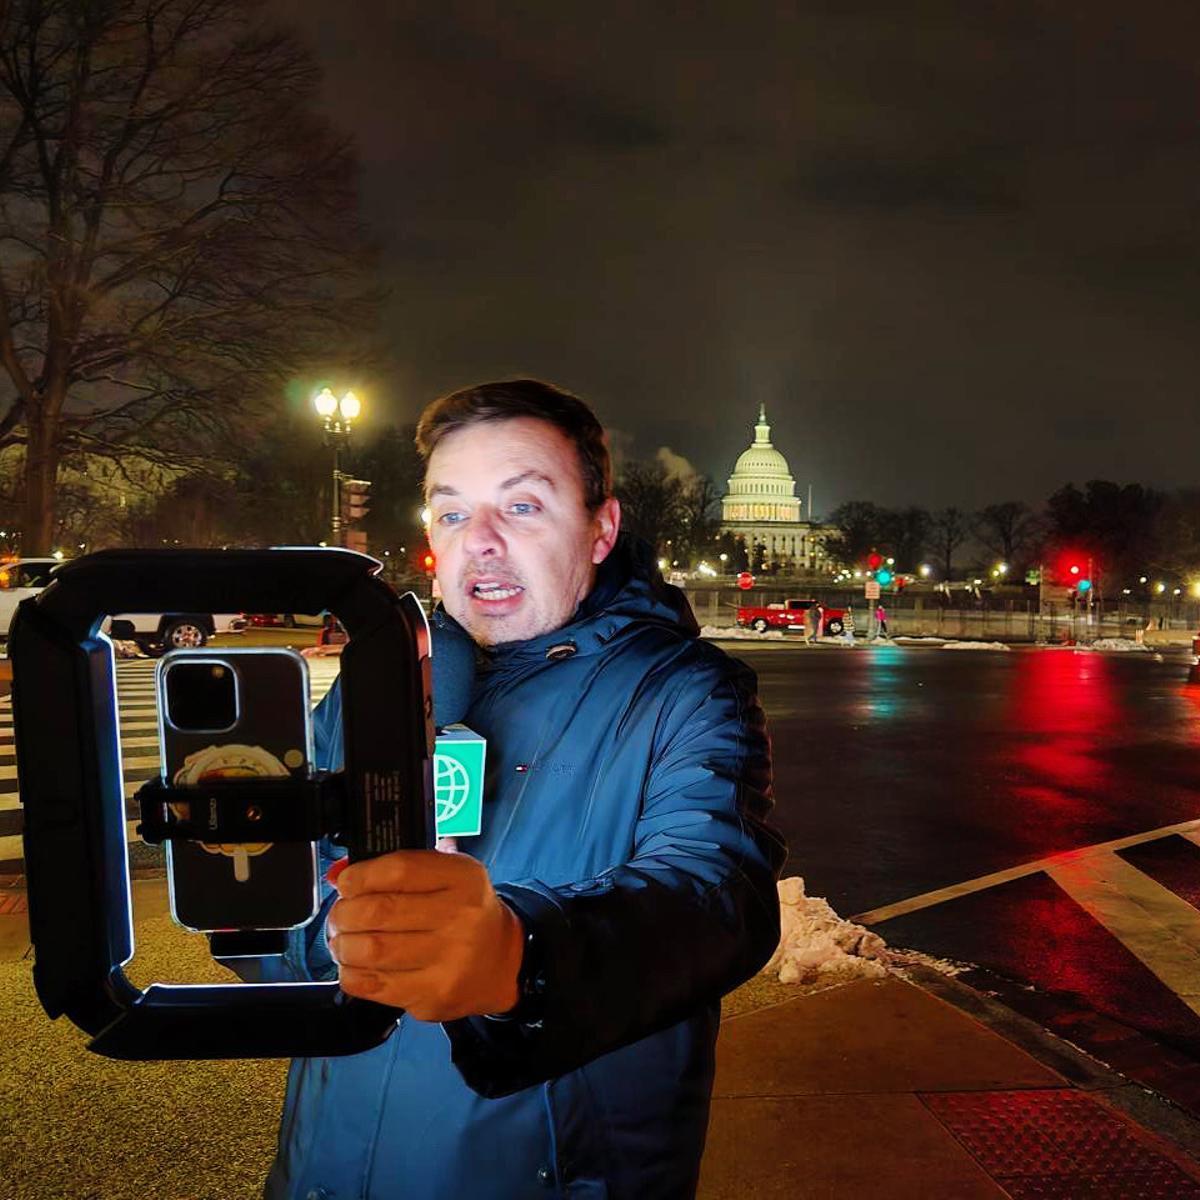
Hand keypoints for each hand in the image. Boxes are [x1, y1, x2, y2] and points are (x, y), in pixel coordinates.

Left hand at [326, 850, 524, 1020]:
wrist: (503, 962)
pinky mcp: (433, 996)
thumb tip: (338, 874)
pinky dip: (351, 973)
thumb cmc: (466, 912)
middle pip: (379, 910)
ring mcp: (449, 961)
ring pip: (371, 950)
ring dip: (343, 944)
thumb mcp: (447, 875)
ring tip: (342, 940)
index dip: (360, 875)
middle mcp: (460, 918)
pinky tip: (354, 965)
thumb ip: (399, 869)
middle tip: (340, 915)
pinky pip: (373, 986)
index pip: (398, 870)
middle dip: (345, 912)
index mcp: (463, 879)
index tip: (347, 883)